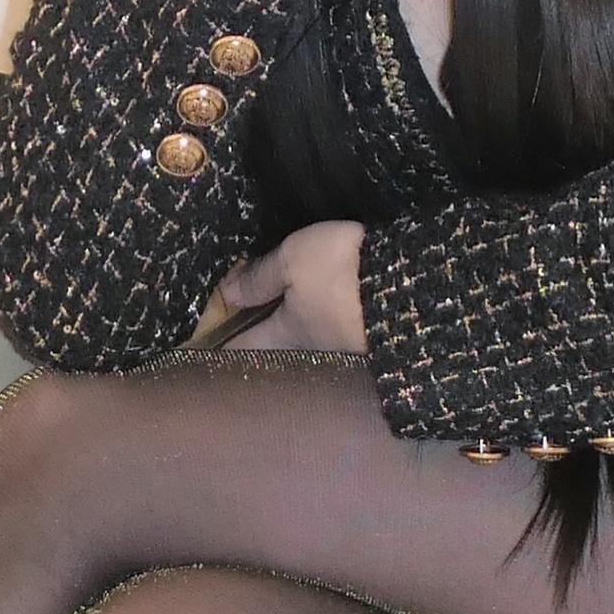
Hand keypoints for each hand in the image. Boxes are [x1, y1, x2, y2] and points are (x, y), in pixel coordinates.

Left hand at [210, 218, 366, 356]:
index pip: (240, 347)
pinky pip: (332, 336)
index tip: (199, 350)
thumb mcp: (295, 260)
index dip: (218, 347)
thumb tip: (224, 296)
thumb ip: (259, 278)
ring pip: (304, 346)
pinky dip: (319, 327)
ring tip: (274, 323)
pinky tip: (319, 318)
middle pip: (273, 352)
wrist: (414, 285)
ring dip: (289, 337)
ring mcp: (343, 350)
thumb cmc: (344, 271)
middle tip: (235, 336)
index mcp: (284, 335)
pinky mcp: (370, 341)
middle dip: (255, 345)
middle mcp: (310, 350)